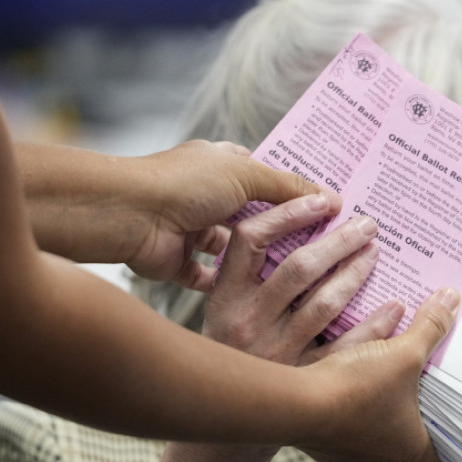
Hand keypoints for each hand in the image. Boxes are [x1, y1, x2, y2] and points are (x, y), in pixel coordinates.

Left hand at [121, 140, 318, 289]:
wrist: (128, 215)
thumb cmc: (184, 183)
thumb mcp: (245, 174)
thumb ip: (288, 186)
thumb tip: (332, 198)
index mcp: (220, 166)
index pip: (264, 176)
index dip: (293, 190)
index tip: (327, 208)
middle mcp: (206, 196)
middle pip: (253, 215)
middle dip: (281, 228)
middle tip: (322, 244)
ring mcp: (192, 230)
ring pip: (234, 250)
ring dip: (256, 260)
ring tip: (297, 274)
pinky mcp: (180, 262)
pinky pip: (209, 279)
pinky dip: (227, 287)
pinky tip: (257, 295)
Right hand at [205, 192, 407, 365]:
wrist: (223, 412)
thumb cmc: (228, 351)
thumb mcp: (222, 309)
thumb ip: (247, 274)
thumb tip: (287, 222)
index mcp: (226, 297)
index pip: (250, 240)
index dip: (286, 214)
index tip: (320, 201)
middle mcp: (249, 322)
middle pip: (299, 268)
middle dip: (338, 242)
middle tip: (366, 225)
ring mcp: (276, 353)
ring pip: (324, 305)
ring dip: (356, 274)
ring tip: (375, 254)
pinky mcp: (301, 380)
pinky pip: (346, 347)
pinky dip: (373, 326)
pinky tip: (393, 308)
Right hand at [295, 286, 459, 461]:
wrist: (295, 404)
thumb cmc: (357, 388)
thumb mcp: (403, 352)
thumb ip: (430, 327)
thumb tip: (452, 299)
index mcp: (410, 447)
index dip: (451, 454)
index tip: (455, 434)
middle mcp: (382, 459)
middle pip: (408, 446)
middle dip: (416, 420)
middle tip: (424, 394)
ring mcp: (350, 455)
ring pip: (374, 436)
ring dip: (381, 412)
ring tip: (386, 381)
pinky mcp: (324, 444)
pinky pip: (345, 429)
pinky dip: (351, 410)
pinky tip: (348, 385)